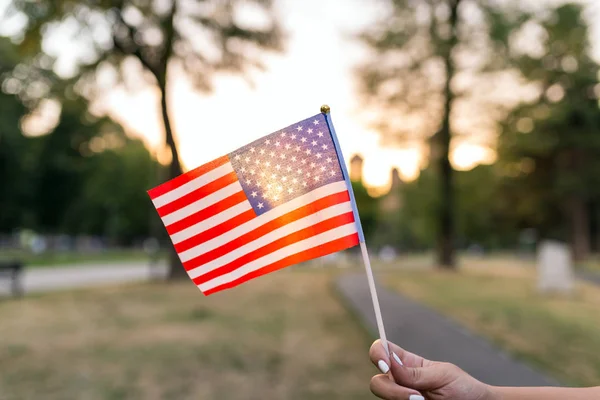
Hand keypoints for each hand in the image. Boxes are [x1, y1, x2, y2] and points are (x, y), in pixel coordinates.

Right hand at [369, 339, 494, 399]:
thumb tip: (390, 364)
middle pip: (377, 382)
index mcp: (407, 363)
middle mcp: (400, 381)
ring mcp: (402, 398)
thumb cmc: (463, 388)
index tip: (386, 365)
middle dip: (392, 390)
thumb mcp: (442, 375)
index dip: (377, 353)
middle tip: (417, 396)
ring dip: (400, 399)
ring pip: (383, 399)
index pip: (382, 350)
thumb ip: (416, 372)